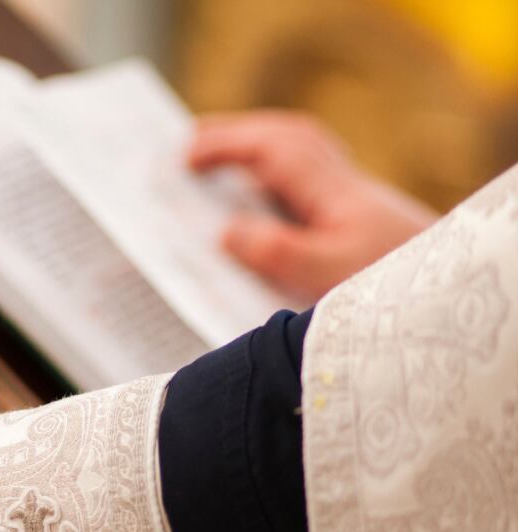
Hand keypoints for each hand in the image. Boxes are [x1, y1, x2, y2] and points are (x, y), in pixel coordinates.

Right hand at [188, 111, 437, 300]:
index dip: (227, 146)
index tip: (184, 157)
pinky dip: (276, 176)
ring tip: (215, 163)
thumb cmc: (389, 290)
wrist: (446, 297)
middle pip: (287, 138)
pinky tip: (260, 200)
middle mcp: (346, 187)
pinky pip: (309, 180)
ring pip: (301, 155)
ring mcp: (355, 201)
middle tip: (189, 145)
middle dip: (236, 135)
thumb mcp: (324, 277)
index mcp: (334, 194)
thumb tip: (226, 230)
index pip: (274, 150)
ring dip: (256, 150)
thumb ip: (274, 251)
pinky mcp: (359, 220)